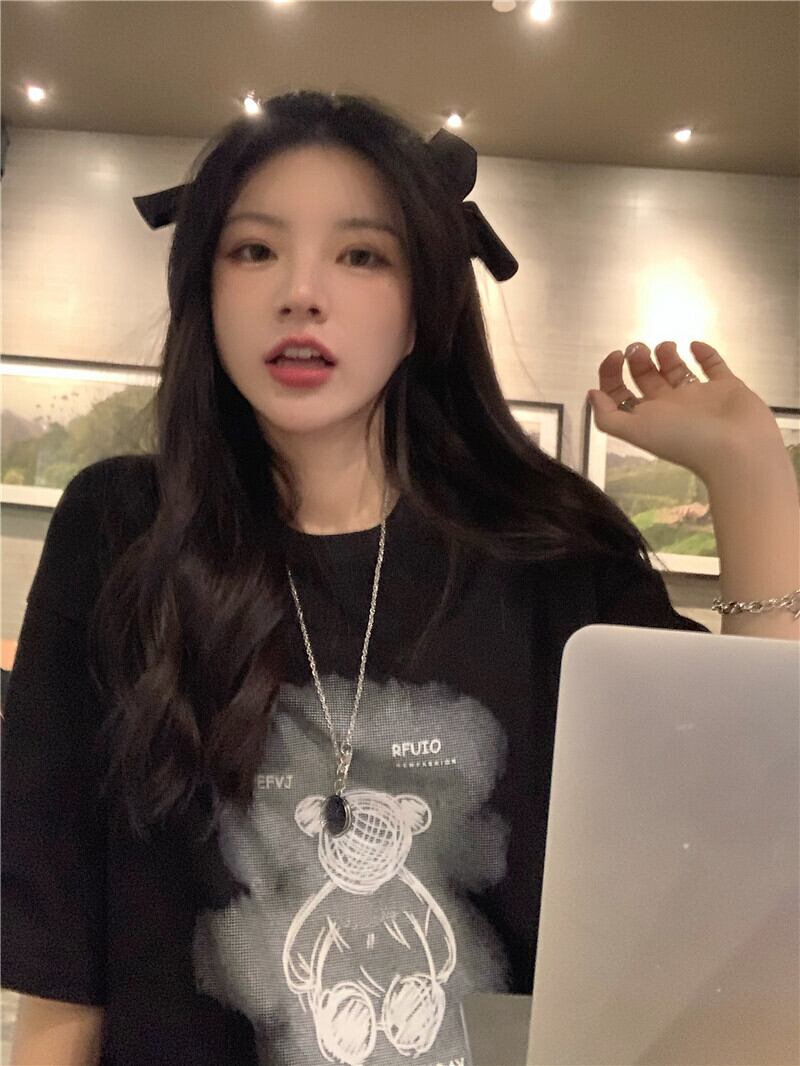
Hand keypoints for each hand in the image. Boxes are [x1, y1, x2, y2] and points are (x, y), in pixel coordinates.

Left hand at [587, 340, 784, 484]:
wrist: (737, 450)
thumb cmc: (684, 439)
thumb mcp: (635, 431)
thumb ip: (608, 417)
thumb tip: (592, 394)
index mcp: (648, 417)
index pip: (621, 393)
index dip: (611, 373)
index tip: (617, 356)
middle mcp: (671, 407)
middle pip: (647, 378)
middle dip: (638, 359)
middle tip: (639, 349)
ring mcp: (700, 397)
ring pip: (677, 370)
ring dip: (666, 354)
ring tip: (665, 347)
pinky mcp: (727, 388)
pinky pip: (713, 366)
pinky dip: (704, 353)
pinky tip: (695, 345)